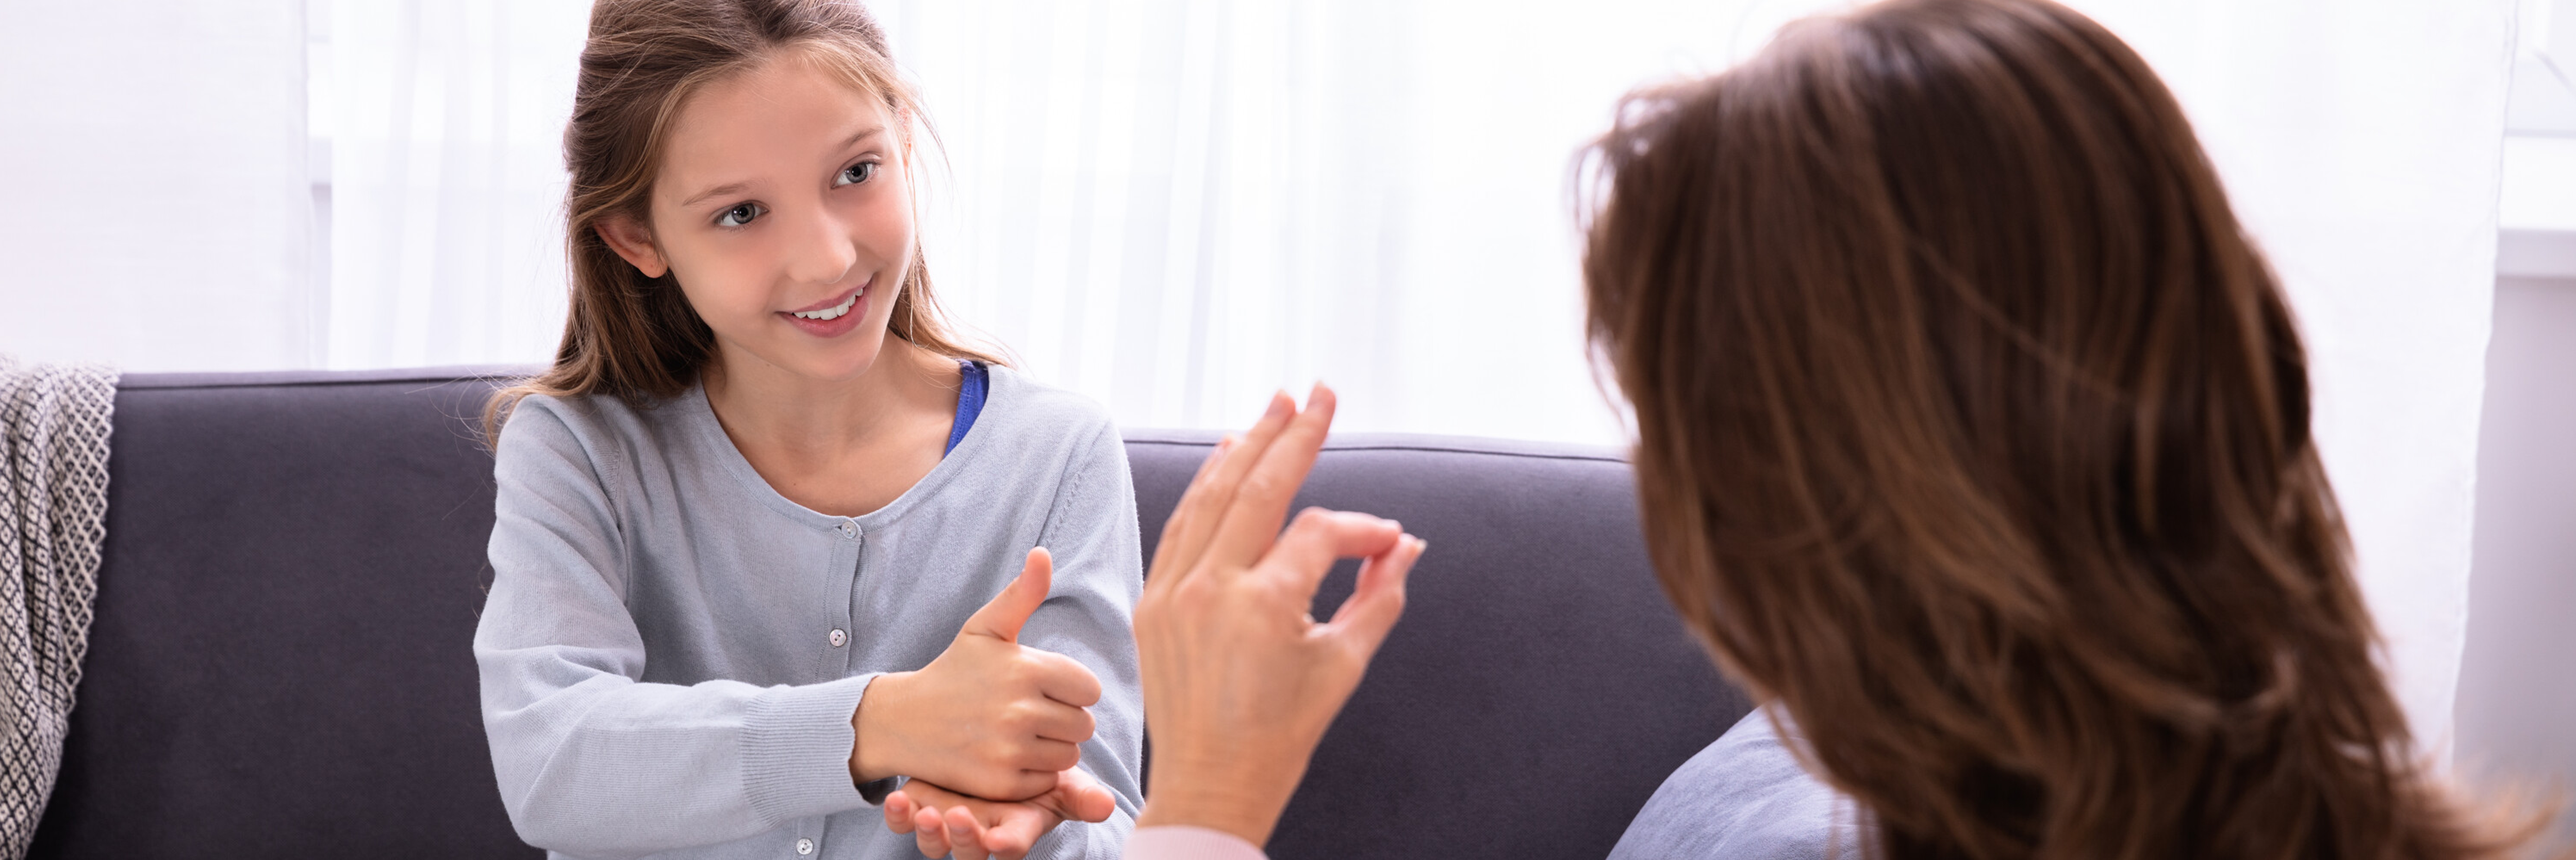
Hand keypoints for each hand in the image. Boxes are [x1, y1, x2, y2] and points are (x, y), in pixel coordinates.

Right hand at [852, 547, 1103, 801]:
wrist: (905, 721)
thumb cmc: (955, 671)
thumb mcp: (986, 628)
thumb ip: (1022, 593)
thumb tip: (1043, 554)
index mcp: (1026, 669)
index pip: (1090, 689)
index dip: (1071, 689)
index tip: (1044, 688)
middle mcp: (1020, 710)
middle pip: (1084, 725)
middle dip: (1064, 719)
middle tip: (1030, 712)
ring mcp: (1009, 749)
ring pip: (1069, 755)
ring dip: (1052, 747)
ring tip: (1018, 733)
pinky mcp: (1000, 783)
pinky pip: (1046, 781)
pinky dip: (1033, 773)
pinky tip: (1007, 756)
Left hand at [881, 768, 1117, 859]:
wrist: (994, 744)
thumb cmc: (1035, 767)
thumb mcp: (1061, 777)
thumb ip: (1081, 794)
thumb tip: (1107, 806)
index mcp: (1017, 825)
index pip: (1013, 843)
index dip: (1007, 844)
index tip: (1001, 839)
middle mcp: (982, 830)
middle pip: (971, 850)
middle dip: (964, 839)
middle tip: (958, 817)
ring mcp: (950, 821)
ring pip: (935, 843)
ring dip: (930, 833)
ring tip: (926, 812)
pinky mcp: (922, 806)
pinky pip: (905, 822)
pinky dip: (899, 815)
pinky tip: (897, 798)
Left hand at [1130, 384, 1427, 845]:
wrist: (1211, 784)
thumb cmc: (1284, 732)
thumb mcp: (1344, 663)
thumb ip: (1379, 595)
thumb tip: (1406, 544)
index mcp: (1264, 607)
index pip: (1318, 532)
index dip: (1360, 529)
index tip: (1390, 541)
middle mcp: (1211, 589)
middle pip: (1257, 489)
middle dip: (1293, 436)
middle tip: (1319, 393)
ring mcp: (1174, 593)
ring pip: (1211, 498)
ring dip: (1246, 448)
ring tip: (1275, 408)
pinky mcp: (1152, 603)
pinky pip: (1180, 528)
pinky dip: (1205, 489)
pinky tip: (1227, 457)